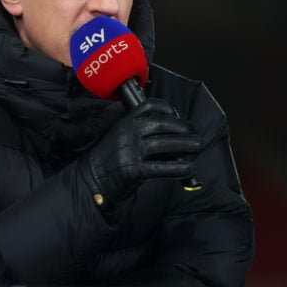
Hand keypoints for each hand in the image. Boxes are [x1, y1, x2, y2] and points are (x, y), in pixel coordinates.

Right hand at [82, 98, 202, 207]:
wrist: (90, 179)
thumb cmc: (107, 159)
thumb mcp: (119, 136)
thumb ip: (139, 132)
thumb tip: (170, 134)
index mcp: (125, 122)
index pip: (149, 106)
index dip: (168, 108)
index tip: (177, 114)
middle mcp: (128, 133)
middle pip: (162, 124)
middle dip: (183, 127)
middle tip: (194, 134)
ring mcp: (131, 151)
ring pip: (164, 143)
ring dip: (185, 144)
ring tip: (197, 146)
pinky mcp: (133, 170)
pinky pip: (161, 167)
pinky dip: (178, 168)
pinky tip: (188, 168)